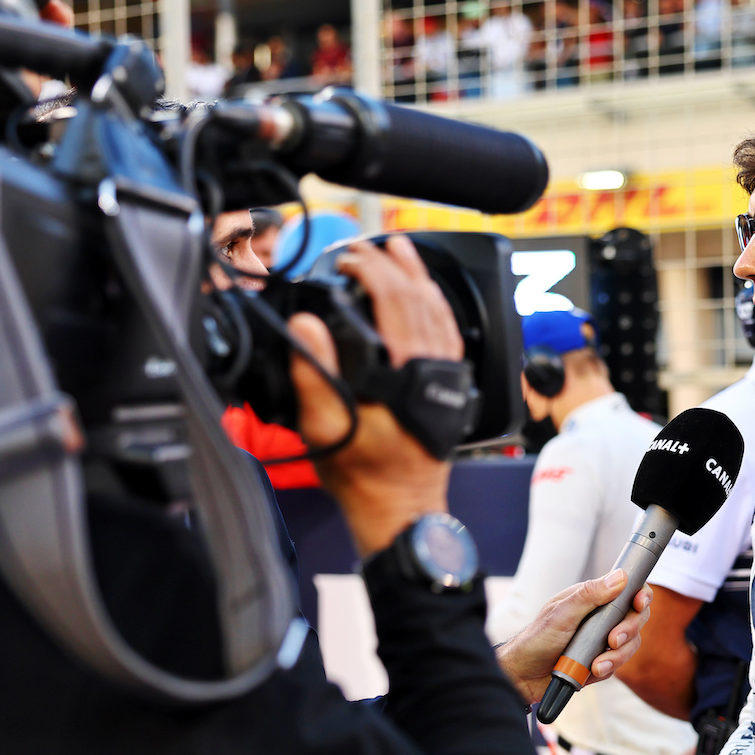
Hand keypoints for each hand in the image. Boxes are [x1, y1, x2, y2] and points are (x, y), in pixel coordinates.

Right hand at [287, 235, 462, 554]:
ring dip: (419, 278)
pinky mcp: (449, 386)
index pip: (394, 300)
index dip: (370, 270)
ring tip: (402, 252)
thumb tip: (306, 325)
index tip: (347, 257)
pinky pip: (448, 334)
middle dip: (393, 265)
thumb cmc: (364, 474)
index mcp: (405, 371)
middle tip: (368, 246)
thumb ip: (314, 373)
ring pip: (438, 312)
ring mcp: (445, 375)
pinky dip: (437, 307)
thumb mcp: (325, 426)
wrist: (400, 508)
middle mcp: (432, 367)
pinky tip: (427, 296)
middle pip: (419, 299)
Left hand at [496, 569, 651, 705]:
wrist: (522, 675)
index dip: (640, 595)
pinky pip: (618, 664)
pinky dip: (609, 667)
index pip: (627, 591)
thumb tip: (620, 576)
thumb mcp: (562, 613)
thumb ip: (590, 595)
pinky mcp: (600, 661)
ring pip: (630, 644)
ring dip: (618, 655)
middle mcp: (600, 618)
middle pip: (635, 618)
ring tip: (597, 664)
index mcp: (592, 599)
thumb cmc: (536, 638)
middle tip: (613, 640)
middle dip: (629, 630)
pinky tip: (593, 670)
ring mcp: (601, 640)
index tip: (640, 603)